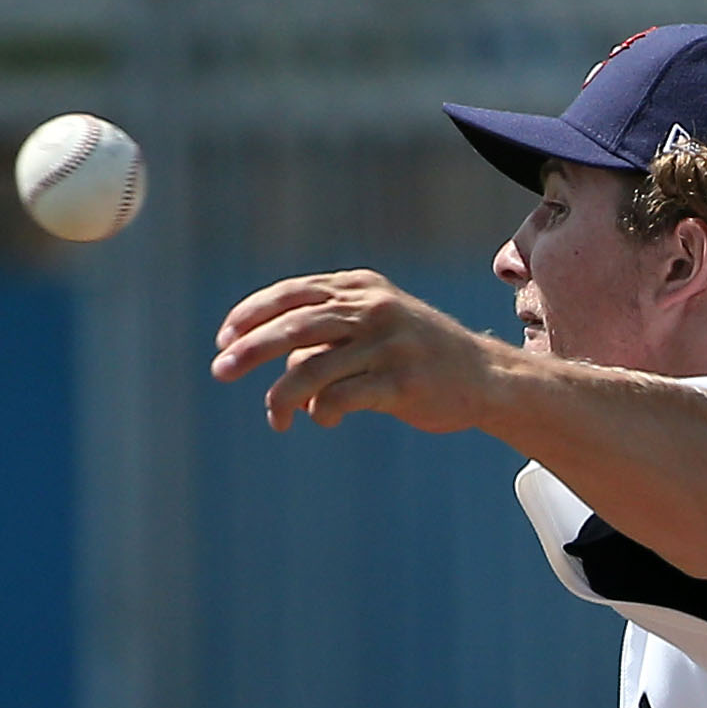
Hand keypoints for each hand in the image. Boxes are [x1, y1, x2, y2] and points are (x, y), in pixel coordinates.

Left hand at [211, 270, 505, 432]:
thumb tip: (275, 364)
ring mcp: (390, 344)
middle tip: (220, 371)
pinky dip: (324, 411)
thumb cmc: (419, 356)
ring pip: (314, 367)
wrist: (487, 378)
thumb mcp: (374, 328)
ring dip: (282, 396)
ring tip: (276, 418)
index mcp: (361, 287)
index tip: (224, 340)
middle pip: (295, 325)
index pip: (293, 294)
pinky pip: (344, 397)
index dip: (252, 315)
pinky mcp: (403, 381)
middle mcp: (374, 309)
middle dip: (251, 349)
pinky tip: (324, 420)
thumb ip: (327, 334)